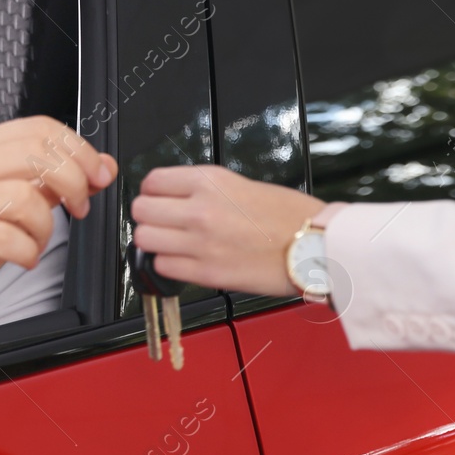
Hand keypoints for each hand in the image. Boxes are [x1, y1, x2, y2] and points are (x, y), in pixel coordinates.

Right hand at [0, 116, 116, 327]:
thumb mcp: (15, 204)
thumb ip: (55, 182)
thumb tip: (101, 166)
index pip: (38, 128)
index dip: (79, 150)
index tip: (98, 175)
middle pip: (35, 153)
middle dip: (73, 182)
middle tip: (79, 208)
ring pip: (25, 196)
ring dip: (46, 226)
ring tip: (37, 241)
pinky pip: (6, 237)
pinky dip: (28, 252)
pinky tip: (23, 258)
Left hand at [132, 165, 323, 296]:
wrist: (314, 245)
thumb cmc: (288, 215)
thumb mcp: (240, 184)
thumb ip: (203, 190)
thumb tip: (174, 198)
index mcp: (209, 181)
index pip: (152, 182)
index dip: (153, 192)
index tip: (160, 199)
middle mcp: (199, 209)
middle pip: (140, 210)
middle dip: (149, 216)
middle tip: (164, 222)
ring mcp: (200, 243)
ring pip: (145, 240)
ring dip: (155, 242)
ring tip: (173, 243)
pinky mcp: (206, 273)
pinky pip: (163, 267)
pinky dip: (169, 265)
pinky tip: (186, 261)